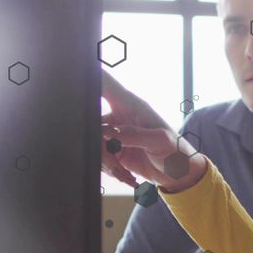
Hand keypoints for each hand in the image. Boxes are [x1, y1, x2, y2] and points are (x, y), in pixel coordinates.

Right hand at [100, 69, 206, 191]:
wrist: (180, 175)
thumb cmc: (176, 151)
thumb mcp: (159, 141)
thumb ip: (133, 135)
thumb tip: (108, 132)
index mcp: (131, 105)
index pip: (105, 84)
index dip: (89, 78)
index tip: (72, 76)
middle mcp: (120, 116)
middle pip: (92, 122)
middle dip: (97, 144)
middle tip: (114, 161)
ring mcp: (116, 133)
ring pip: (95, 144)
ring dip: (107, 162)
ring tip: (125, 174)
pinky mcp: (114, 150)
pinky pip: (101, 158)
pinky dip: (111, 171)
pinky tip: (128, 177)